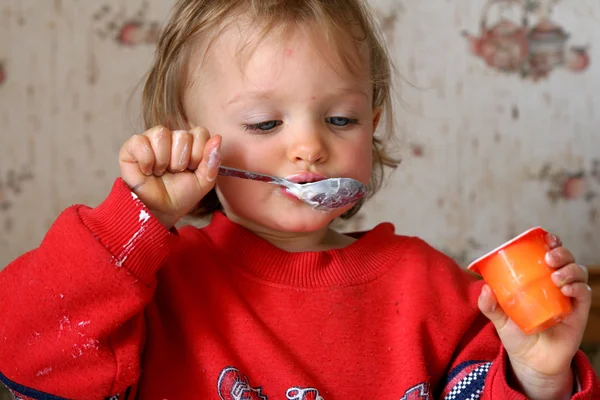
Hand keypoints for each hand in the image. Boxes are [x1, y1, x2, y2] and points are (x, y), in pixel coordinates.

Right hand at [119, 125, 221, 228]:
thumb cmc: (180, 196)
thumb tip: (217, 138)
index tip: (192, 169)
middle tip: (173, 173)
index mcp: (189, 144)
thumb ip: (212, 161)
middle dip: (180, 161)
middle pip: (182, 135)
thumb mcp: (204, 182)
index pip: (200, 132)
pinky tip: (146, 171)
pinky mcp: (131, 147)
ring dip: (163, 160)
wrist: (159, 212)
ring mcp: (150, 140)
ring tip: (160, 172)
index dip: (198, 154)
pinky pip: (140, 141)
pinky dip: (146, 160)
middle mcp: (171, 138)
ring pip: (161, 133)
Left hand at [478, 233, 590, 398]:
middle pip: (565, 258)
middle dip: (560, 252)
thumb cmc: (516, 333)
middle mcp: (555, 283)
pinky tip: (566, 289)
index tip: (545, 237)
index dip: (550, 242)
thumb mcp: (498, 318)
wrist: (530, 361)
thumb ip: (489, 305)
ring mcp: (568, 296)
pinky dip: (577, 288)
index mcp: (537, 278)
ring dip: (569, 269)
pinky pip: (584, 294)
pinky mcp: (579, 312)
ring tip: (556, 276)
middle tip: (549, 258)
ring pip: (578, 272)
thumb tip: (485, 289)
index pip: (548, 253)